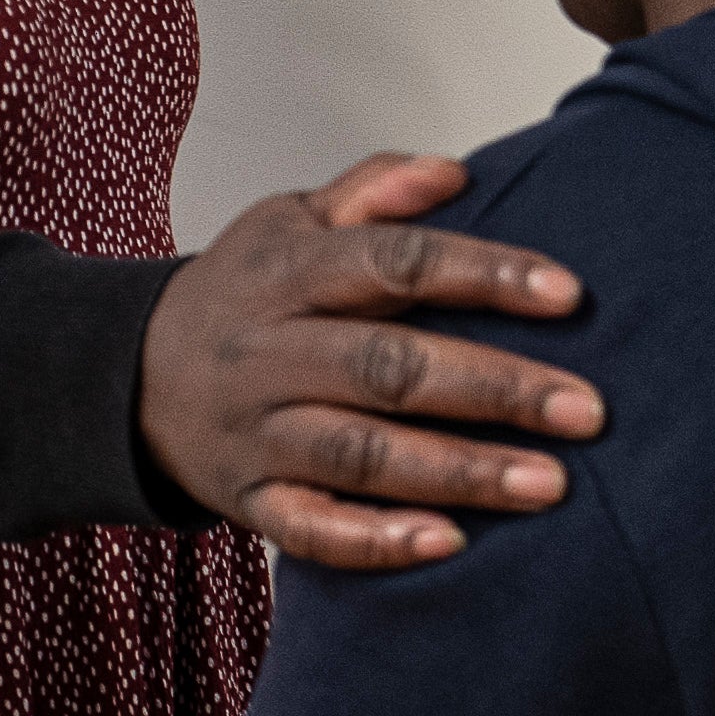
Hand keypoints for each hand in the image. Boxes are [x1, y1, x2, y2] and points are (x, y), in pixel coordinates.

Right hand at [137, 153, 599, 570]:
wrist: (126, 377)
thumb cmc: (237, 295)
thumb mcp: (284, 220)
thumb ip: (371, 192)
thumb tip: (453, 172)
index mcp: (287, 273)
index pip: (393, 264)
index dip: (482, 275)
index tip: (568, 294)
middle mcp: (270, 353)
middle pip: (388, 369)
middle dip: (493, 389)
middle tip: (588, 409)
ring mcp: (258, 433)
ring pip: (362, 456)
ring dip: (460, 472)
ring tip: (550, 483)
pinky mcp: (249, 500)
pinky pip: (312, 529)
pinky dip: (378, 541)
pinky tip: (450, 543)